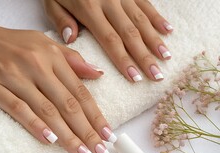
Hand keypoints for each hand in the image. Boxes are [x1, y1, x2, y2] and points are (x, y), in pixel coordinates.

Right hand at [0, 17, 113, 152]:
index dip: (96, 116)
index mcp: (53, 58)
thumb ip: (73, 60)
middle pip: (68, 105)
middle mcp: (37, 67)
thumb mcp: (47, 45)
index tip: (108, 134)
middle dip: (86, 131)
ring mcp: (15, 78)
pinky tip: (50, 141)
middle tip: (100, 151)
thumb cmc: (16, 44)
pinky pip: (18, 110)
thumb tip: (98, 74)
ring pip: (47, 111)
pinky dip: (35, 126)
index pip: (80, 92)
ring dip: (66, 136)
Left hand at [44, 0, 172, 82]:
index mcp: (89, 9)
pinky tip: (168, 30)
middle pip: (130, 35)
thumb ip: (60, 19)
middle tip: (157, 75)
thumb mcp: (51, 0)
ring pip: (141, 21)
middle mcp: (109, 3)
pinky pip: (145, 4)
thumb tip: (71, 39)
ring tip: (166, 58)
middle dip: (145, 57)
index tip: (135, 78)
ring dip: (155, 40)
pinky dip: (157, 18)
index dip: (124, 61)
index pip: (110, 41)